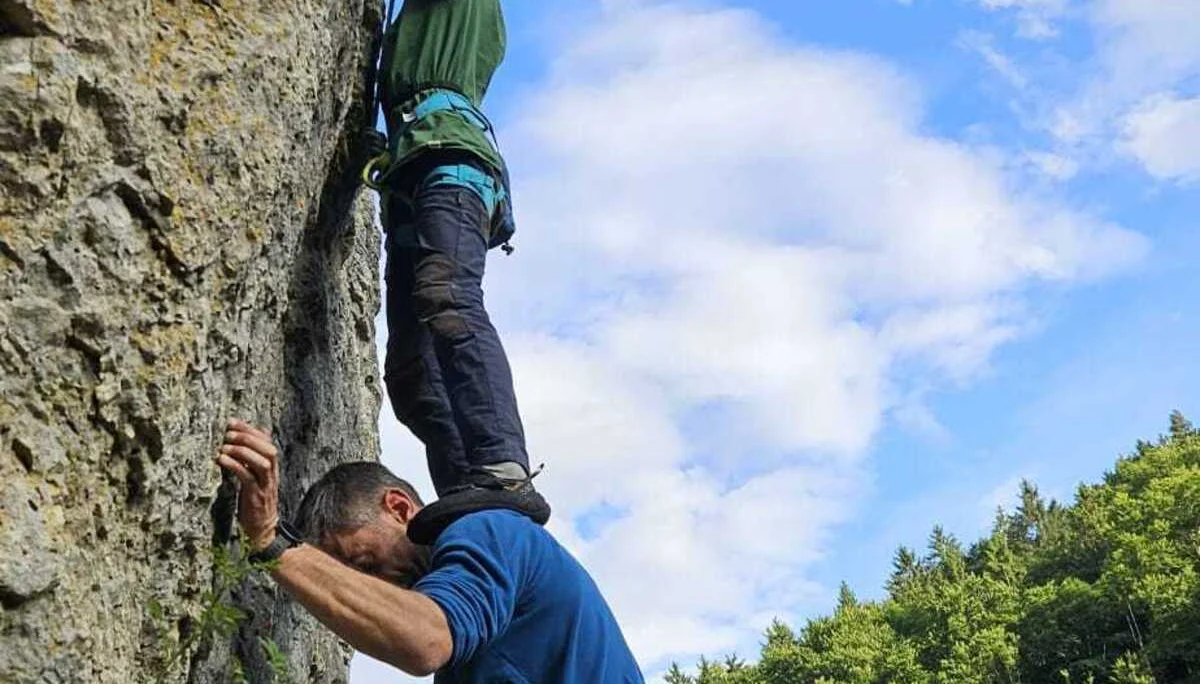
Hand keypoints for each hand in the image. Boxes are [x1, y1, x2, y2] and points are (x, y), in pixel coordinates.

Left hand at [215, 419, 279, 551]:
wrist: (263, 530)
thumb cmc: (255, 502)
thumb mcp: (256, 478)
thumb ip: (252, 460)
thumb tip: (245, 439)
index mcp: (271, 467)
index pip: (267, 441)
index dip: (250, 429)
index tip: (232, 421)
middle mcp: (272, 474)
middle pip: (268, 448)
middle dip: (248, 437)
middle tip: (227, 433)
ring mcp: (266, 485)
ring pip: (262, 461)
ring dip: (243, 451)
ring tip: (224, 446)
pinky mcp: (256, 496)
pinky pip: (248, 477)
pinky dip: (235, 466)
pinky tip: (221, 460)